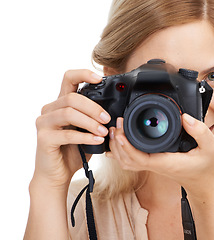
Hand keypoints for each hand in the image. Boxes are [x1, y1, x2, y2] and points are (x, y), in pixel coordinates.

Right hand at [33, 70, 110, 190]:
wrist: (57, 174)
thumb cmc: (72, 151)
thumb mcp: (87, 130)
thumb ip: (94, 118)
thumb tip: (115, 111)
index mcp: (61, 104)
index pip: (68, 79)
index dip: (83, 74)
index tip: (99, 78)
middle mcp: (50, 110)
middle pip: (71, 98)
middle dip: (93, 107)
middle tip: (108, 118)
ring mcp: (44, 124)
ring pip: (68, 113)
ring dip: (90, 122)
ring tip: (103, 131)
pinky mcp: (44, 139)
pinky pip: (67, 134)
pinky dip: (85, 137)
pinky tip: (97, 140)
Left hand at [106, 113, 213, 198]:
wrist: (206, 183)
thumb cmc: (208, 167)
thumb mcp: (211, 147)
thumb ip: (199, 131)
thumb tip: (185, 117)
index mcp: (166, 162)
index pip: (139, 157)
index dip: (126, 145)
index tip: (121, 129)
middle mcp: (156, 165)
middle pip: (126, 160)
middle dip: (117, 143)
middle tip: (117, 123)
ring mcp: (153, 166)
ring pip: (126, 162)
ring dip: (117, 147)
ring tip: (116, 129)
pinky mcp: (153, 163)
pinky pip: (132, 160)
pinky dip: (122, 151)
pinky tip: (120, 140)